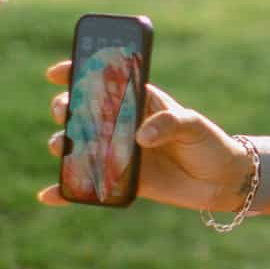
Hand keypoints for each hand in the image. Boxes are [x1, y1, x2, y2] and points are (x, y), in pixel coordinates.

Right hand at [38, 61, 248, 210]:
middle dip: (65, 108)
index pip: (103, 80)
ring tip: (61, 147)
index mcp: (139, 100)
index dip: (76, 72)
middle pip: (82, 111)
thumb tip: (140, 137)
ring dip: (62, 144)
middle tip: (65, 111)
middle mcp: (122, 124)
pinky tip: (49, 195)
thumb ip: (169, 124)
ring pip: (79, 145)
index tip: (56, 72)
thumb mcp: (193, 125)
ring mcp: (118, 152)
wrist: (220, 180)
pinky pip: (88, 185)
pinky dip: (67, 191)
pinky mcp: (121, 180)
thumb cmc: (209, 142)